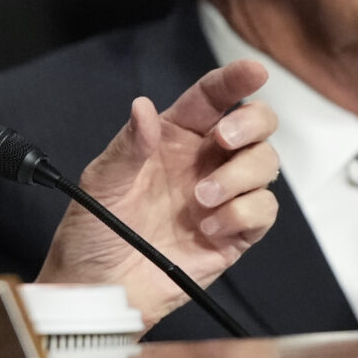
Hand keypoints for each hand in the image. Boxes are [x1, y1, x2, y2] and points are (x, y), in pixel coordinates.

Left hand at [36, 59, 278, 328]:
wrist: (98, 286)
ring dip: (240, 176)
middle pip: (254, 125)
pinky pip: (264, 211)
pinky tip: (209, 228)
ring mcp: (221, 196)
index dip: (234, 80)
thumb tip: (143, 108)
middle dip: (251, 125)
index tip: (255, 71)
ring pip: (265, 165)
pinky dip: (243, 214)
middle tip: (224, 140)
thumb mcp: (100, 183)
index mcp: (169, 137)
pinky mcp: (235, 234)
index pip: (210, 98)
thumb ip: (127, 146)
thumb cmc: (92, 229)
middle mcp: (201, 161)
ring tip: (201, 199)